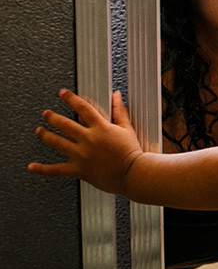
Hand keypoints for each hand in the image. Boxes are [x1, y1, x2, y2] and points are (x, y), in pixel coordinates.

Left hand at [28, 90, 142, 194]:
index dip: (70, 98)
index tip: (63, 93)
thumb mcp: (127, 129)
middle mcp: (88, 140)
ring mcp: (82, 155)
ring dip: (45, 135)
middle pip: (64, 124)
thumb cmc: (132, 153)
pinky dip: (43, 169)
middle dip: (51, 117)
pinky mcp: (79, 170)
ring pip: (57, 142)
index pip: (82, 108)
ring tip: (39, 131)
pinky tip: (32, 166)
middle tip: (46, 114)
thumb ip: (119, 111)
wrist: (134, 174)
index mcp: (101, 128)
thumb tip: (117, 96)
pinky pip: (57, 170)